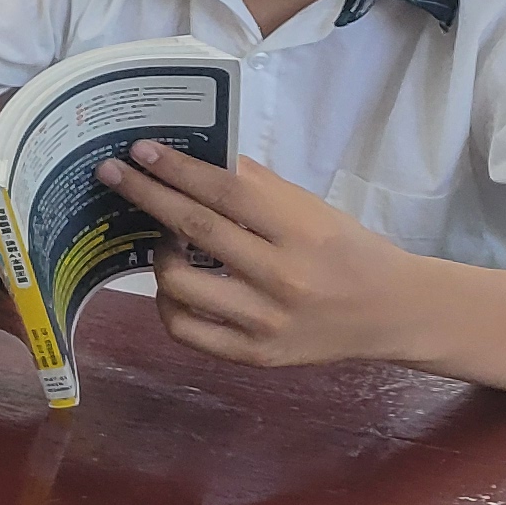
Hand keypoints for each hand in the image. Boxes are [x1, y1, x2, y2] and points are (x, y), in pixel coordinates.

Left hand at [98, 144, 420, 368]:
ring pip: (180, 285)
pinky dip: (168, 303)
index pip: (227, 192)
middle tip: (113, 172)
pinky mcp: (253, 354)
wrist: (392, 312)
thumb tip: (199, 158)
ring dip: (159, 255)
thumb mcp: (315, 210)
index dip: (179, 169)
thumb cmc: (348, 251)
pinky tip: (172, 284)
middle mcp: (282, 278)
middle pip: (196, 229)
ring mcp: (265, 321)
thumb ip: (260, 188)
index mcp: (303, 232)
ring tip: (164, 239)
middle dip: (147, 195)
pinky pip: (186, 330)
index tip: (141, 150)